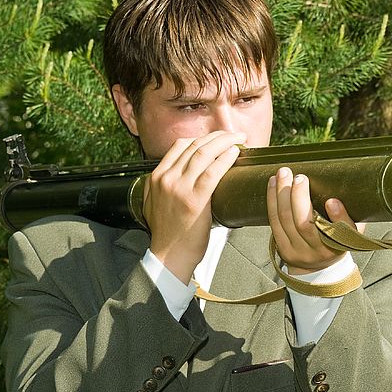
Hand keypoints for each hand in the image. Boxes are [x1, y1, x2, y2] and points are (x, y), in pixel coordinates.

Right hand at [143, 131, 244, 283]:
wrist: (169, 256)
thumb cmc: (167, 234)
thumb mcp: (152, 204)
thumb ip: (158, 186)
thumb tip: (172, 174)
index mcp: (156, 177)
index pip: (180, 145)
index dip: (202, 137)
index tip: (218, 138)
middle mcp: (166, 178)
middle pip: (194, 145)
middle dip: (217, 136)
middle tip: (234, 135)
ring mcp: (179, 187)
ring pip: (204, 154)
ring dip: (225, 142)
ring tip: (240, 139)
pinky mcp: (195, 199)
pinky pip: (212, 172)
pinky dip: (225, 158)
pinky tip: (235, 153)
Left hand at [267, 166, 365, 274]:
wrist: (318, 268)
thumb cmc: (336, 241)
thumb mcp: (351, 233)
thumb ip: (348, 216)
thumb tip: (342, 191)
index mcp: (339, 246)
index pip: (340, 233)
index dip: (337, 217)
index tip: (332, 201)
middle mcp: (317, 251)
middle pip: (305, 224)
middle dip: (299, 196)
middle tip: (300, 177)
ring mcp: (297, 251)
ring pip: (285, 220)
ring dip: (281, 194)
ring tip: (283, 174)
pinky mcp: (282, 248)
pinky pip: (274, 222)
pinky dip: (272, 200)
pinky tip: (273, 184)